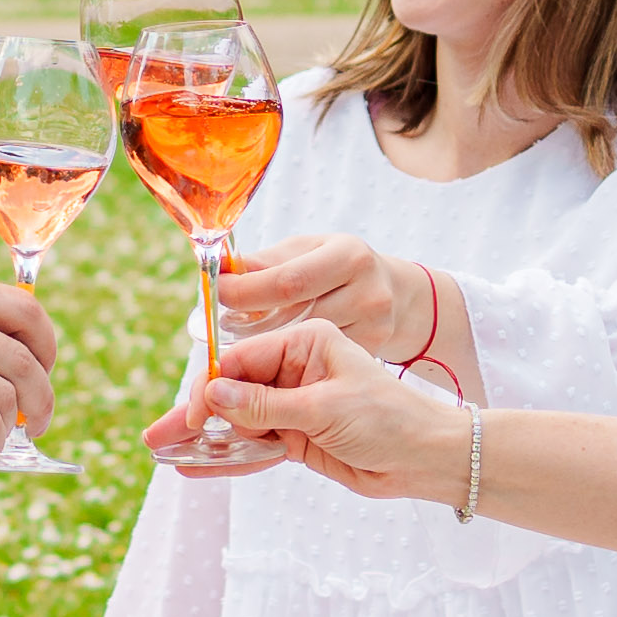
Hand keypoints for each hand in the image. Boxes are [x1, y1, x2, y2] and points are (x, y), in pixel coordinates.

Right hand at [144, 316, 468, 500]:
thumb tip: (214, 395)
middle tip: (157, 436)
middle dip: (196, 415)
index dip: (212, 387)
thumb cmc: (388, 419)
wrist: (426, 458)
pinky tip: (196, 465)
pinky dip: (229, 458)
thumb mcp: (324, 408)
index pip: (243, 359)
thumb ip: (266, 405)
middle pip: (233, 391)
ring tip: (164, 452)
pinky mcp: (297, 437)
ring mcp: (295, 405)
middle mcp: (296, 369)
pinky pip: (254, 446)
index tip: (192, 415)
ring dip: (205, 439)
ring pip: (239, 421)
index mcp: (306, 342)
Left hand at [200, 231, 440, 366]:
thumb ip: (268, 262)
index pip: (287, 281)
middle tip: (222, 324)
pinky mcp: (374, 351)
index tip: (218, 294)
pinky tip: (279, 359)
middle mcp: (366, 291)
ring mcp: (374, 326)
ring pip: (305, 346)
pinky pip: (322, 364)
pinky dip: (293, 365)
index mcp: (348, 256)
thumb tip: (224, 268)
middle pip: (294, 317)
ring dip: (269, 348)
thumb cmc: (340, 267)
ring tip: (246, 341)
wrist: (398, 295)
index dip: (246, 291)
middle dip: (251, 323)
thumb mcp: (309, 251)